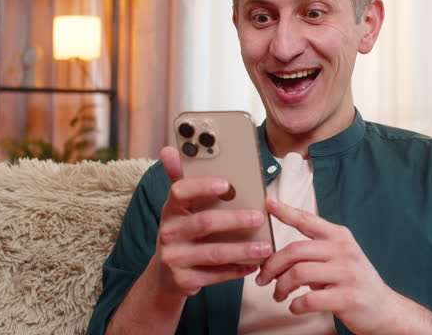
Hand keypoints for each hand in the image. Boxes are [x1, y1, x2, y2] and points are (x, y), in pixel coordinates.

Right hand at [150, 146, 273, 297]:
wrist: (165, 276)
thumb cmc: (182, 233)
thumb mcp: (178, 208)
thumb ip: (181, 179)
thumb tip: (169, 150)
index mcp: (170, 210)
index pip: (180, 192)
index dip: (202, 187)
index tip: (227, 184)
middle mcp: (168, 233)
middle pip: (204, 223)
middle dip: (235, 220)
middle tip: (259, 217)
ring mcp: (174, 258)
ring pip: (214, 253)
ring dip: (243, 249)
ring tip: (266, 246)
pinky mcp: (184, 281)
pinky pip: (216, 276)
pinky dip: (237, 271)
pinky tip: (254, 264)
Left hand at [255, 196, 398, 333]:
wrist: (384, 309)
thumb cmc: (354, 282)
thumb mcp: (339, 257)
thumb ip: (314, 252)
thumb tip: (278, 256)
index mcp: (340, 237)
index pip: (308, 220)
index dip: (286, 211)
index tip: (269, 202)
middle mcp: (344, 251)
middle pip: (295, 250)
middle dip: (272, 265)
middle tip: (263, 278)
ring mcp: (347, 273)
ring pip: (299, 273)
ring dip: (281, 287)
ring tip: (278, 295)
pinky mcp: (348, 298)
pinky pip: (309, 299)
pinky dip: (295, 305)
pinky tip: (295, 307)